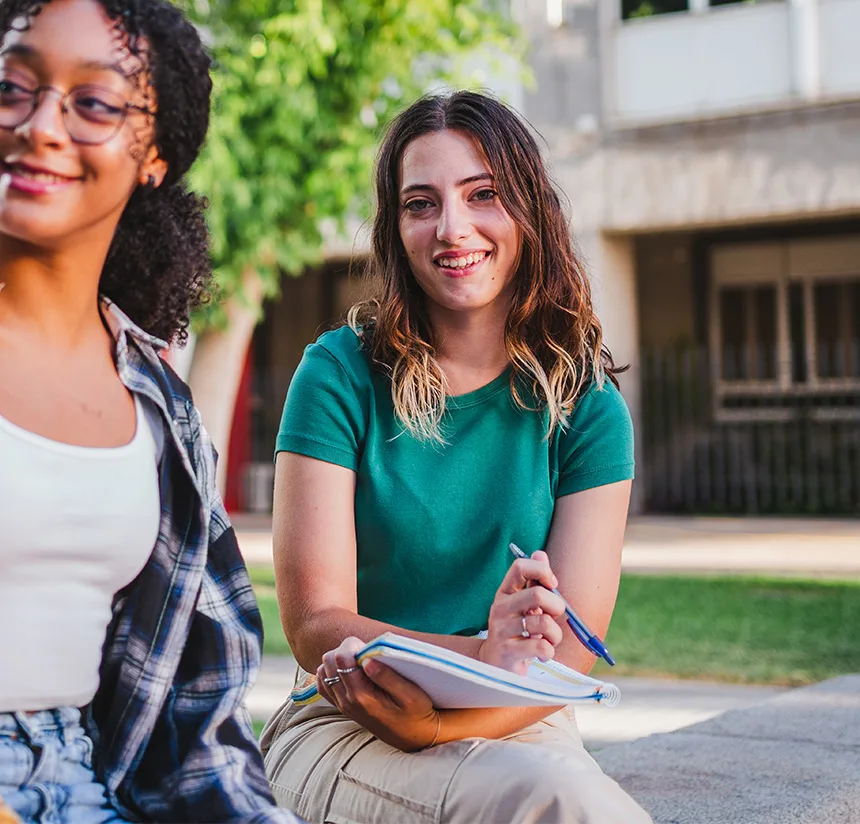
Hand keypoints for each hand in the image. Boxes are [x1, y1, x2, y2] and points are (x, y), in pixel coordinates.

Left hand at [316, 636, 440, 751]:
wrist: (412, 737)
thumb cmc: (415, 712)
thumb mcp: (410, 694)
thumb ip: (387, 676)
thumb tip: (366, 660)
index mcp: (361, 695)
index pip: (340, 658)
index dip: (353, 645)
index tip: (369, 648)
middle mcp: (346, 700)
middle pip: (328, 661)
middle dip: (345, 650)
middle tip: (365, 654)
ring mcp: (342, 704)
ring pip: (323, 670)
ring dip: (338, 661)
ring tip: (359, 663)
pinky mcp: (341, 706)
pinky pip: (324, 684)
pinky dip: (332, 672)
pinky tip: (350, 671)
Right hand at [478, 550, 565, 674]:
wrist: (495, 666)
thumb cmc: (515, 632)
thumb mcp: (522, 605)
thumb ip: (533, 581)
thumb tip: (540, 553)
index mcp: (505, 592)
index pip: (520, 566)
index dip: (542, 571)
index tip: (552, 585)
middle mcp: (500, 608)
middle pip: (538, 595)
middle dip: (556, 607)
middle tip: (552, 617)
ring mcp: (501, 630)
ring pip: (544, 623)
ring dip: (555, 635)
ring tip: (548, 640)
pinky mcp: (508, 651)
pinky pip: (542, 647)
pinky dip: (549, 652)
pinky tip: (541, 654)